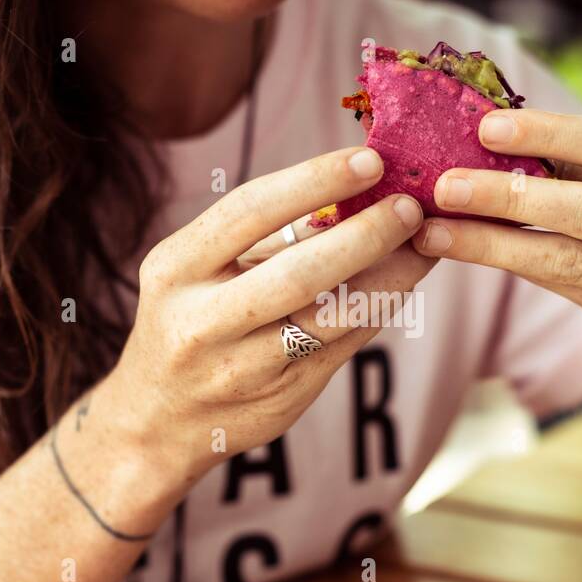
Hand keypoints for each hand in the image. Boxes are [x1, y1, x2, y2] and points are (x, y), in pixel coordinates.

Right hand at [106, 148, 430, 485]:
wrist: (156, 421)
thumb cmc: (187, 321)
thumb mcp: (199, 270)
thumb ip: (265, 236)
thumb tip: (349, 186)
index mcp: (176, 269)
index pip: (250, 212)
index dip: (314, 181)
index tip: (369, 159)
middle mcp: (203, 321)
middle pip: (299, 273)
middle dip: (365, 235)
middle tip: (410, 206)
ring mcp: (243, 367)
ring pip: (332, 316)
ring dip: (389, 276)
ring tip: (425, 243)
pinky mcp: (282, 397)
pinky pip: (344, 344)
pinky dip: (379, 308)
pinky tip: (403, 282)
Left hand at [413, 108, 581, 350]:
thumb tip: (488, 130)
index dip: (551, 133)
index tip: (487, 127)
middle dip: (511, 195)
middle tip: (446, 186)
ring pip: (570, 259)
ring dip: (493, 242)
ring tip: (436, 229)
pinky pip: (562, 289)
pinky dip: (509, 265)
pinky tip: (466, 250)